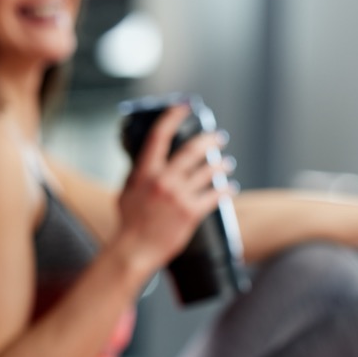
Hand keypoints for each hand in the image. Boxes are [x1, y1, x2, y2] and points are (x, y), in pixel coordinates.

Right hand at [114, 104, 234, 273]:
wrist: (136, 249)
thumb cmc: (129, 223)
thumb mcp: (126, 192)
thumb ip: (138, 175)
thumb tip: (147, 162)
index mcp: (145, 172)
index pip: (160, 135)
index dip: (173, 117)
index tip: (184, 107)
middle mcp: (164, 180)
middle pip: (192, 151)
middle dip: (209, 140)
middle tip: (219, 137)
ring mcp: (179, 196)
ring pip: (207, 173)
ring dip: (220, 166)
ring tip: (227, 163)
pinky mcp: (191, 212)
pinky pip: (214, 196)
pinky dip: (225, 190)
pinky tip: (231, 187)